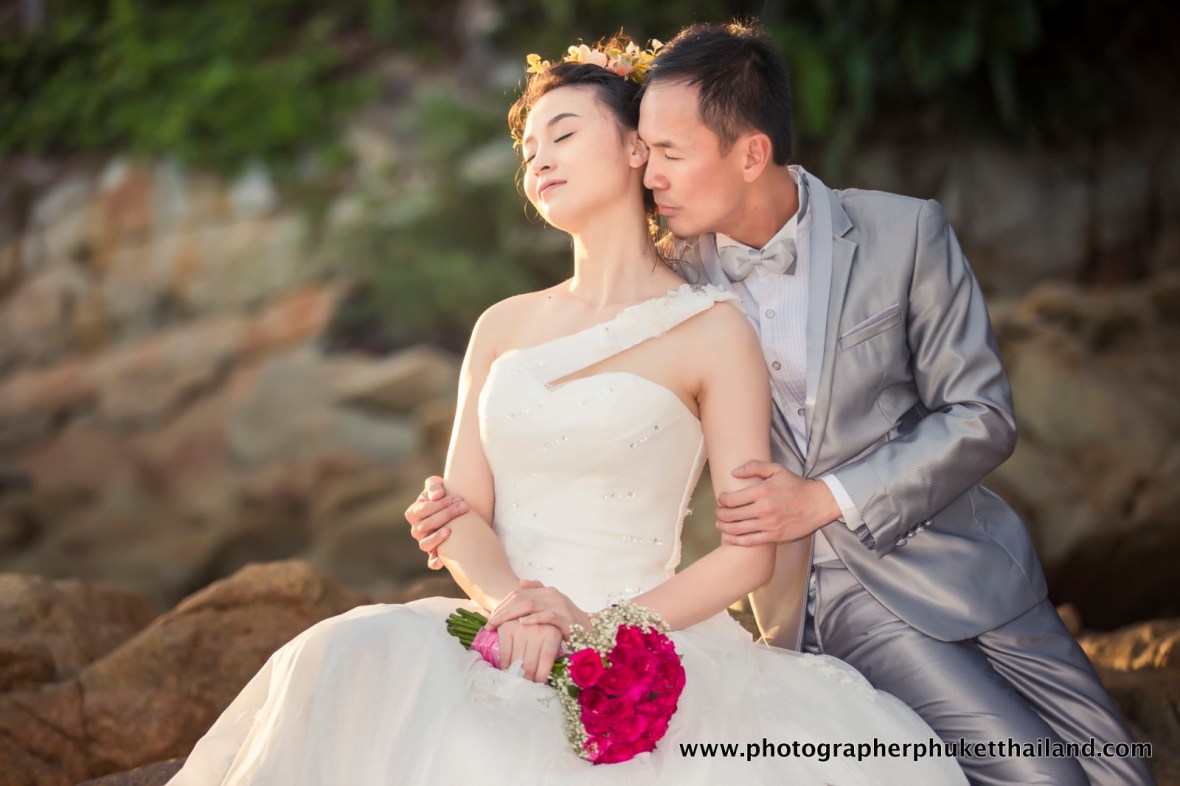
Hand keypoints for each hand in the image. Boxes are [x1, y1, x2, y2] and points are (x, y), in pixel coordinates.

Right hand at [403, 475, 466, 569]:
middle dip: (447, 514)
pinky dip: (435, 562)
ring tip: (450, 530)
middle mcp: (416, 529)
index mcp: (413, 512)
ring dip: (437, 538)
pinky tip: (442, 561)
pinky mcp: (434, 553)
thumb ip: (433, 485)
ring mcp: (424, 542)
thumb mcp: (436, 485)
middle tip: (464, 507)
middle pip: (427, 525)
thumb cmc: (442, 495)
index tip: (459, 498)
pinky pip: (431, 561)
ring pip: (425, 544)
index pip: (425, 509)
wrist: (453, 508)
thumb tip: (437, 496)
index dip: (441, 504)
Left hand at [487, 580, 591, 639]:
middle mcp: (552, 594)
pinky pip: (548, 616)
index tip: (491, 618)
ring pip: (530, 604)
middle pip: (521, 597)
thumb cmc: (568, 622)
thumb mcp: (552, 607)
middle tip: (490, 623)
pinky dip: (534, 619)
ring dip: (511, 614)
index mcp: (546, 591)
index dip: (502, 604)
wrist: (592, 632)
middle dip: (502, 610)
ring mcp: (559, 605)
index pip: (518, 593)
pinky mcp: (566, 619)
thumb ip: (538, 594)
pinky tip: (522, 623)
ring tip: (499, 623)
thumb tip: (522, 582)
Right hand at [495, 618, 562, 683]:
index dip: (541, 676)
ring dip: (516, 675)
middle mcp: (537, 629)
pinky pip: (505, 653)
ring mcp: (520, 628)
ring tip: (517, 680)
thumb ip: (553, 654)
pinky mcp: (506, 628)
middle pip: (530, 663)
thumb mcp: (555, 636)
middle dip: (528, 679)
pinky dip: (504, 665)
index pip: (546, 660)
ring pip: (517, 661)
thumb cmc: (544, 626)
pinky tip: (506, 670)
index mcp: (552, 633)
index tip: (539, 685)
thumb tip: (550, 679)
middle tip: (527, 686)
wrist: (527, 603)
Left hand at [715, 460, 840, 545]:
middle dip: (720, 514)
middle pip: (731, 515)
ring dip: (724, 528)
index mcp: (762, 491)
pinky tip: (729, 537)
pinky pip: (749, 541)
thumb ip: (754, 467)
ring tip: (720, 524)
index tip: (721, 500)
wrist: (818, 503)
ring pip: (737, 530)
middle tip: (718, 512)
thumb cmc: (796, 486)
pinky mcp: (774, 536)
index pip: (731, 499)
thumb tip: (734, 473)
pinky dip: (736, 541)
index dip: (721, 500)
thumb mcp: (777, 469)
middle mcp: (764, 509)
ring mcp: (769, 524)